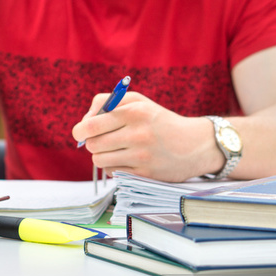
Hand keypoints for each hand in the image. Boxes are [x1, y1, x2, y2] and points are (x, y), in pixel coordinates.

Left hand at [72, 92, 221, 181]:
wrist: (194, 144)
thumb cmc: (158, 120)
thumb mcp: (137, 102)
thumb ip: (107, 103)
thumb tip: (84, 120)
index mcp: (134, 112)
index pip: (91, 125)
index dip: (80, 130)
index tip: (81, 132)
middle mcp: (138, 134)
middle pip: (92, 144)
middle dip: (92, 142)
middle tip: (102, 139)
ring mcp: (141, 156)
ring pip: (99, 159)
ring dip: (101, 155)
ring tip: (115, 149)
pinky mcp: (144, 173)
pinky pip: (112, 171)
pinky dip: (113, 166)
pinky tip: (126, 159)